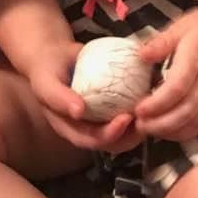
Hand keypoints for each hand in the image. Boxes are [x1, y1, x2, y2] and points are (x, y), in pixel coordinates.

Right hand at [26, 40, 144, 153]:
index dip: (110, 135)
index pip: (91, 140)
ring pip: (122, 133)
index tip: (126, 119)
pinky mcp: (109, 107)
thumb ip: (58, 97)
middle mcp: (86, 127)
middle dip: (130, 135)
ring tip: (152, 111)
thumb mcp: (46, 82)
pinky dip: (139, 109)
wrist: (55, 55)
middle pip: (112, 142)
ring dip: (138, 127)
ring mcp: (99, 118)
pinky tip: (150, 96)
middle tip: (145, 117)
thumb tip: (78, 112)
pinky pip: (126, 112)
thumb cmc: (48, 69)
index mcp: (69, 128)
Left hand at [135, 8, 197, 141]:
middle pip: (187, 111)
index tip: (138, 109)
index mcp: (196, 58)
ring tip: (153, 129)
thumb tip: (141, 56)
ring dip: (173, 132)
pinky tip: (173, 129)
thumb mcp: (181, 26)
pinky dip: (189, 131)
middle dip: (161, 124)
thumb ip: (161, 42)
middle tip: (140, 125)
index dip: (157, 104)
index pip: (177, 88)